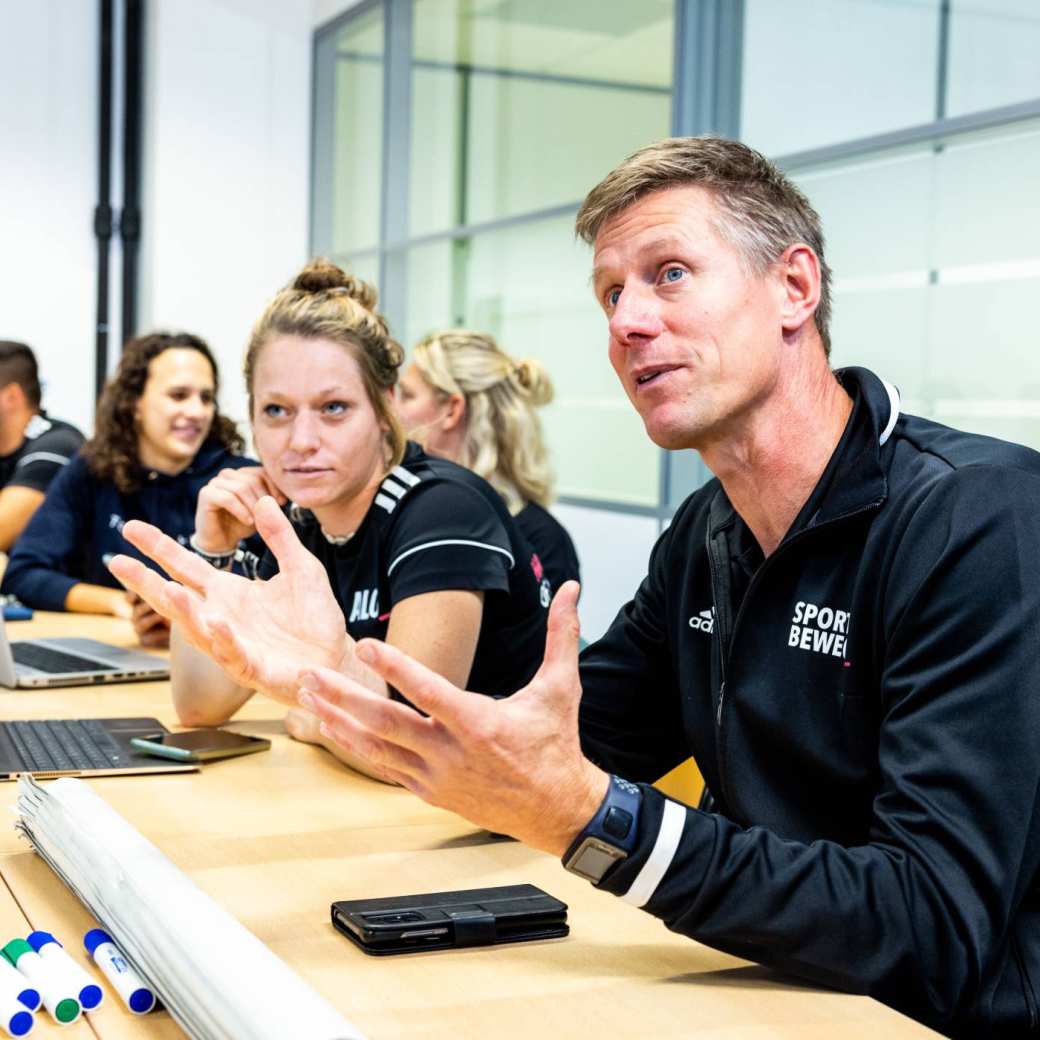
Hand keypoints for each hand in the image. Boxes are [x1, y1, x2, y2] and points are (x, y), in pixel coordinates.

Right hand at [108, 497, 349, 703]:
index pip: (186, 567)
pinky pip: (233, 653)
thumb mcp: (302, 567)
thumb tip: (265, 500)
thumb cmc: (314, 616)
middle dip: (147, 581)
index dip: (159, 548)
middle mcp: (222, 617)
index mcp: (229, 593)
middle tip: (118, 561)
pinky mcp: (252, 668)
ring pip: (197, 628)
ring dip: (182, 610)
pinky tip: (216, 623)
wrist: (334, 655)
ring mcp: (232, 644)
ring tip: (166, 589)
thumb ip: (281, 537)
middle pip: (176, 597)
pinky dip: (224, 639)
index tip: (131, 528)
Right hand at [194, 466, 285, 553]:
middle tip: (267, 516)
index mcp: (243, 474)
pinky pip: (227, 498)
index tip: (282, 503)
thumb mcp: (263, 510)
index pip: (263, 472)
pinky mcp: (206, 494)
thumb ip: (273, 500)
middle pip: (253, 479)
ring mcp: (216, 482)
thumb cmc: (243, 524)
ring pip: (241, 488)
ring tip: (258, 521)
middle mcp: (228, 474)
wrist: (221, 541)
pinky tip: (248, 521)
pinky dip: (241, 511)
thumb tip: (286, 496)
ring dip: (253, 506)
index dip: (275, 487)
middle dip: (263, 500)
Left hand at [297, 582, 608, 855]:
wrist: (557, 810)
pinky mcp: (429, 791)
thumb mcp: (563, 687)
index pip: (428, 690)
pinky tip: (332, 728)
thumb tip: (573, 589)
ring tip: (307, 697)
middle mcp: (451, 752)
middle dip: (344, 697)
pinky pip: (383, 767)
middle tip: (310, 674)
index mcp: (480, 723)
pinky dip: (354, 746)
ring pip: (376, 747)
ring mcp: (436, 775)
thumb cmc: (557, 745)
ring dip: (339, 720)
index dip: (395, 666)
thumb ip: (562, 634)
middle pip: (387, 722)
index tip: (365, 644)